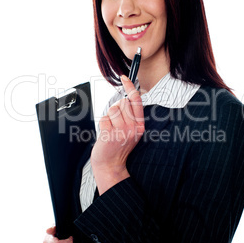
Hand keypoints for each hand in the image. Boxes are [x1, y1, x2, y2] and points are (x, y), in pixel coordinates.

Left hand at [91, 75, 144, 194]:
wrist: (111, 164)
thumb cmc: (119, 146)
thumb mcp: (131, 131)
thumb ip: (131, 115)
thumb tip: (123, 98)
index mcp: (140, 125)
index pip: (136, 101)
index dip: (130, 87)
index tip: (125, 78)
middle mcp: (133, 127)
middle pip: (123, 103)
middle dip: (117, 108)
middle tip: (116, 121)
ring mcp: (122, 131)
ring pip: (113, 109)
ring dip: (109, 117)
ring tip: (111, 128)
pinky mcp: (111, 134)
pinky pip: (104, 118)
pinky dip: (103, 124)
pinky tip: (106, 133)